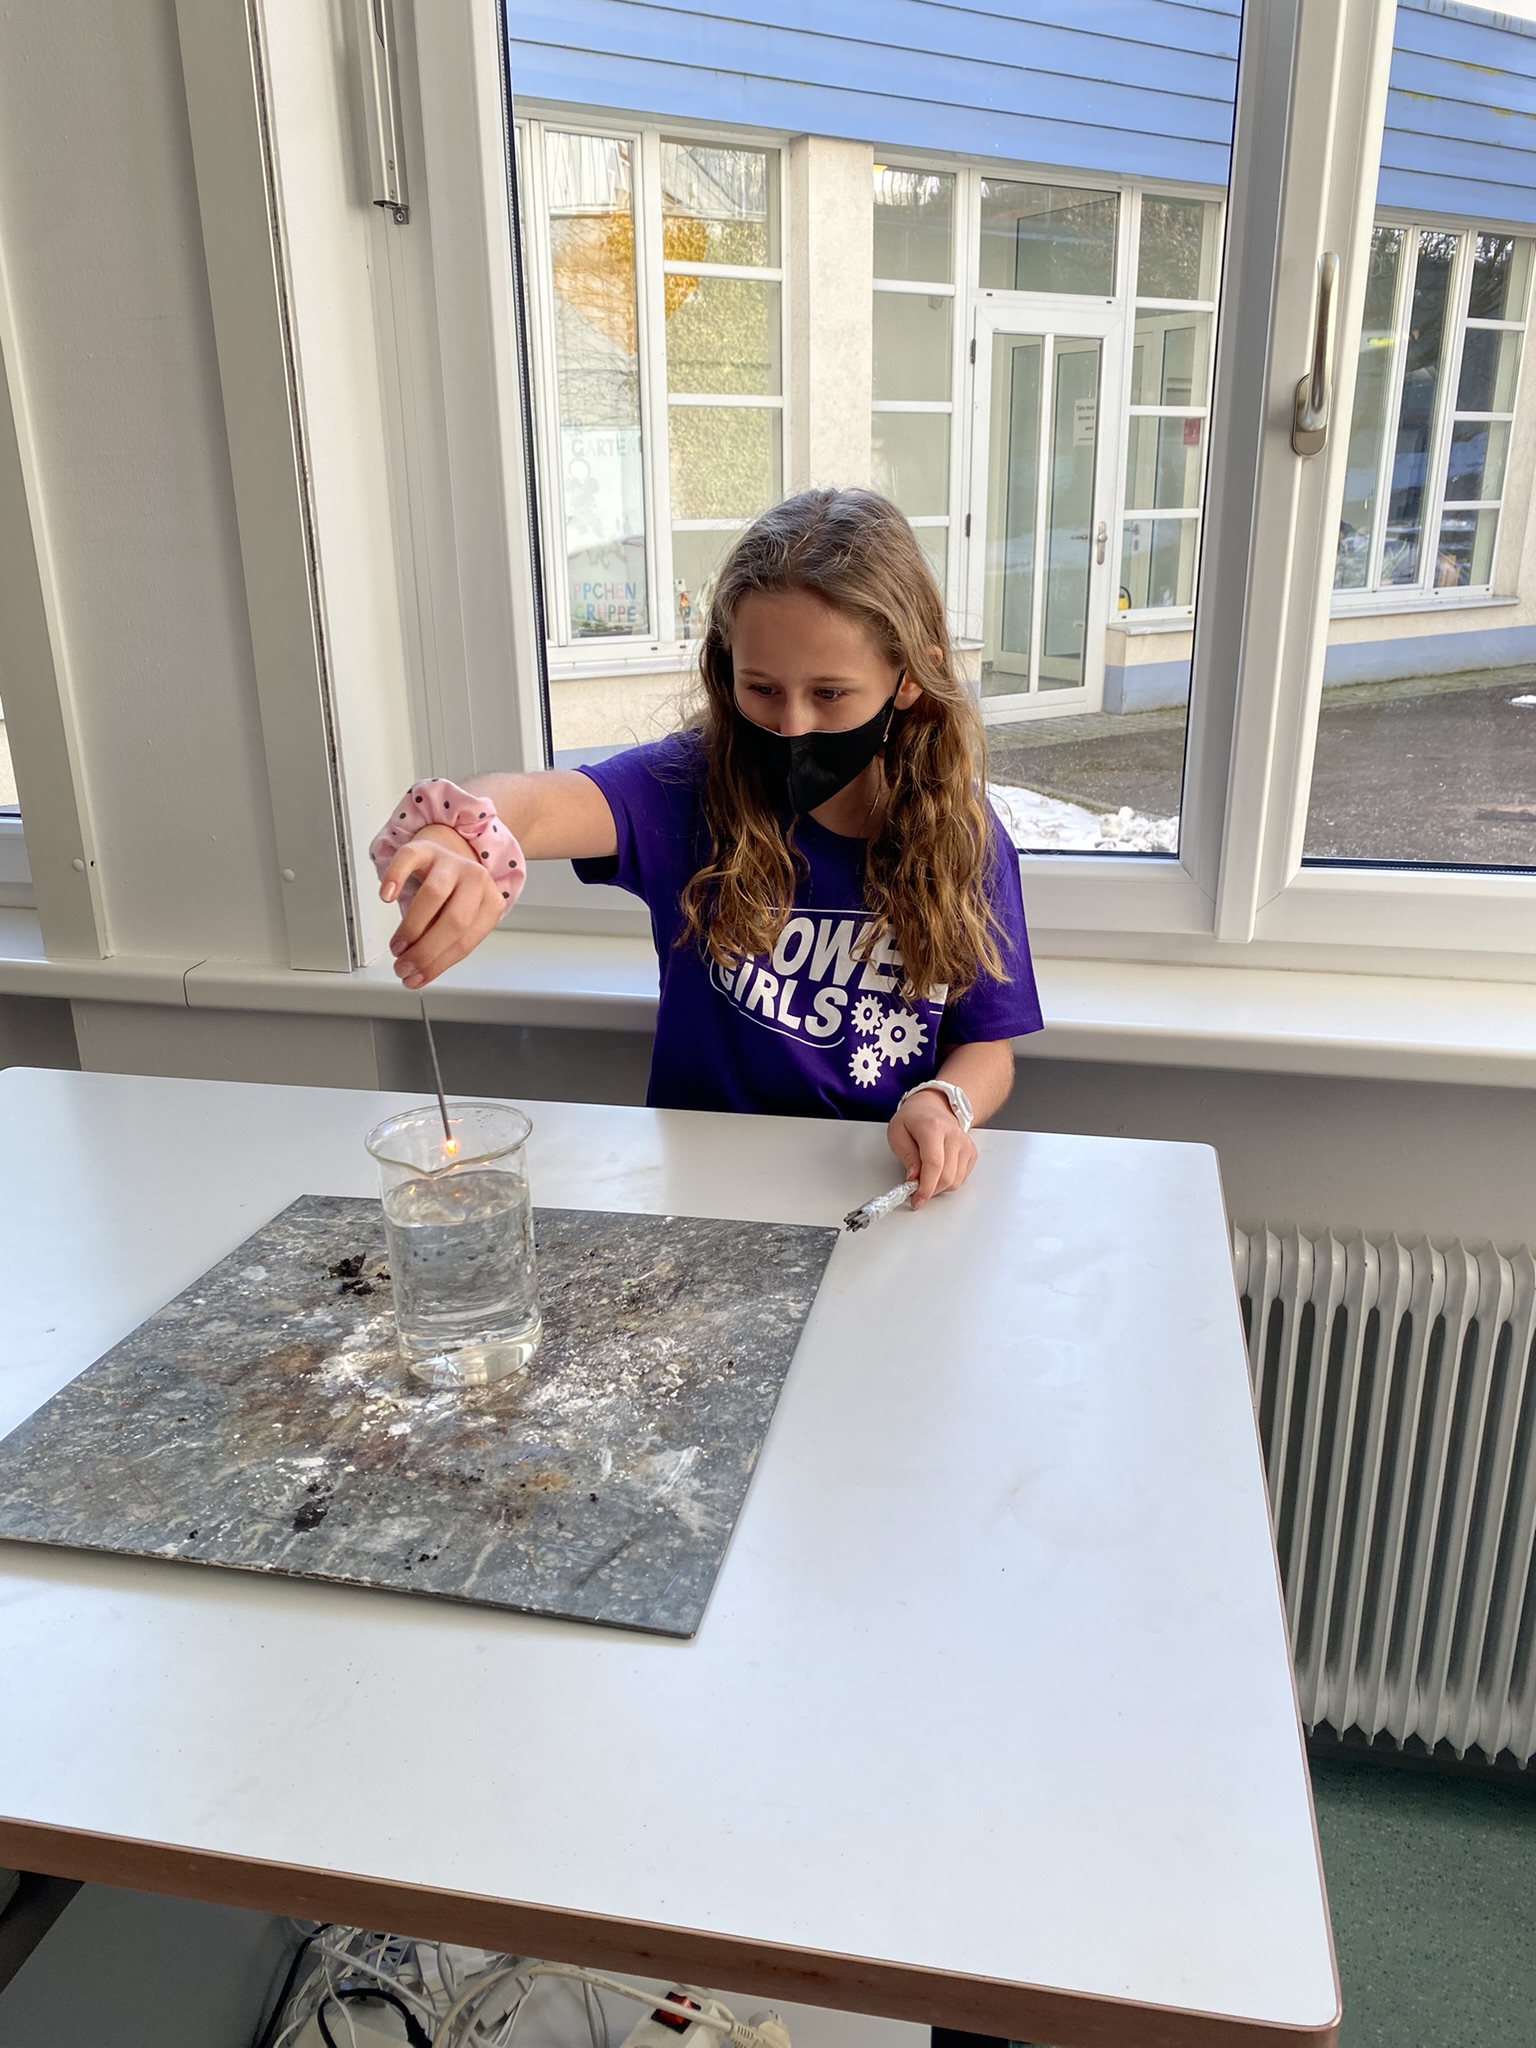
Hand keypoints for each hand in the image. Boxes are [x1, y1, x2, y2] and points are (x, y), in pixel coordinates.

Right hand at [381, 827, 505, 987]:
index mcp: (490, 902)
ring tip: (398, 946)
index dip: (439, 964)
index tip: (417, 977)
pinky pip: (408, 860)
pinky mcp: (425, 849)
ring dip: (412, 927)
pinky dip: (396, 878)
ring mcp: (450, 862)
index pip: (466, 941)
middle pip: (454, 921)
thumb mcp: (460, 919)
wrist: (451, 851)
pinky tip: (387, 896)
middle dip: (425, 950)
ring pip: (433, 894)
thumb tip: (419, 972)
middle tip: (404, 965)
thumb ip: (446, 943)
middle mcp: (475, 880)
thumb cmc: (454, 894)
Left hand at [886, 1089, 976, 1209]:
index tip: (917, 1200)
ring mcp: (965, 1144)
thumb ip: (907, 1157)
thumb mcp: (897, 1134)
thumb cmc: (913, 1120)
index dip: (926, 1187)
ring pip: (955, 1181)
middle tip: (915, 1189)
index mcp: (933, 1128)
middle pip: (947, 1177)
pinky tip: (937, 1171)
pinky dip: (948, 1181)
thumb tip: (914, 1179)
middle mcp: (953, 1135)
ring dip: (938, 1187)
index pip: (934, 1164)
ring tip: (925, 1176)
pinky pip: (961, 1178)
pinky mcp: (971, 1152)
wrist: (932, 1107)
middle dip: (930, 1190)